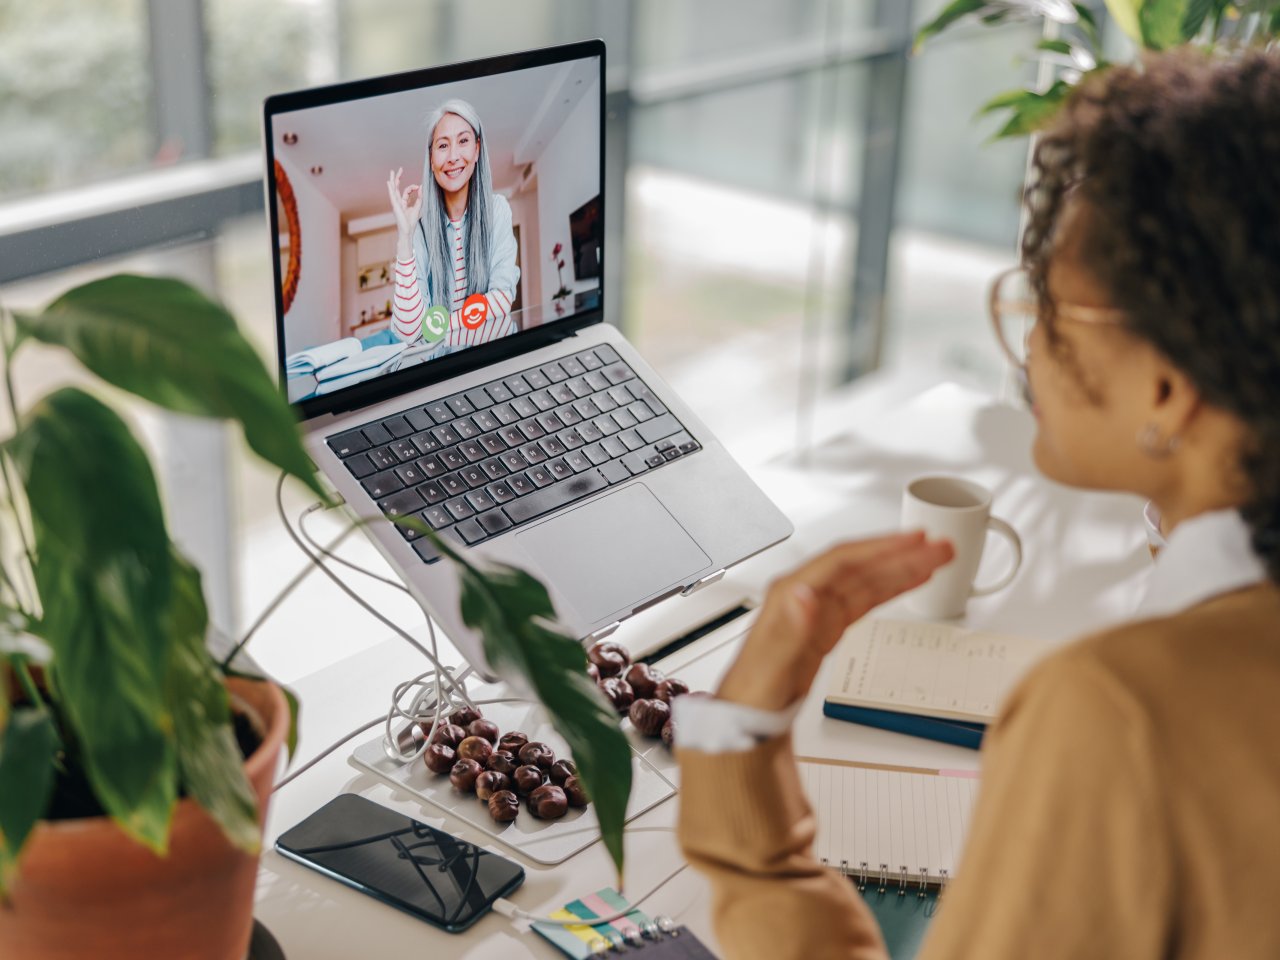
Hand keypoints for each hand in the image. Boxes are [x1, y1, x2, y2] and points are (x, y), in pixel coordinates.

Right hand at [386, 167, 421, 238]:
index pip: (407, 191)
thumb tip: (421, 187)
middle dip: (398, 178)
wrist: (407, 231)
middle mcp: (398, 202)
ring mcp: (396, 203)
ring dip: (393, 180)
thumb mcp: (418, 208)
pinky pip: (392, 195)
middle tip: (400, 169)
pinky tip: (389, 182)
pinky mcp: (395, 206)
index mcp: (403, 202)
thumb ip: (420, 198)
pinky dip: (390, 189)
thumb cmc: (411, 222)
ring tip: (392, 172)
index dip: (413, 188)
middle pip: (397, 187)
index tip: (419, 187)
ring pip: (393, 189)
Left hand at [716, 532, 953, 711]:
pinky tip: (908, 582)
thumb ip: (788, 631)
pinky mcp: (825, 628)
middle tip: (940, 548)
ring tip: (937, 559)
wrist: (744, 719)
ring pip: (866, 580)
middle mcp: (804, 596)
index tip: (915, 541)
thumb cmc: (752, 694)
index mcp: (791, 596)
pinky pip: (864, 599)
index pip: (843, 561)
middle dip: (901, 554)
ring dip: (901, 568)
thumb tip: (804, 595)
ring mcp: (817, 611)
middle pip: (860, 566)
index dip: (881, 548)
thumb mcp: (771, 668)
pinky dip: (889, 589)